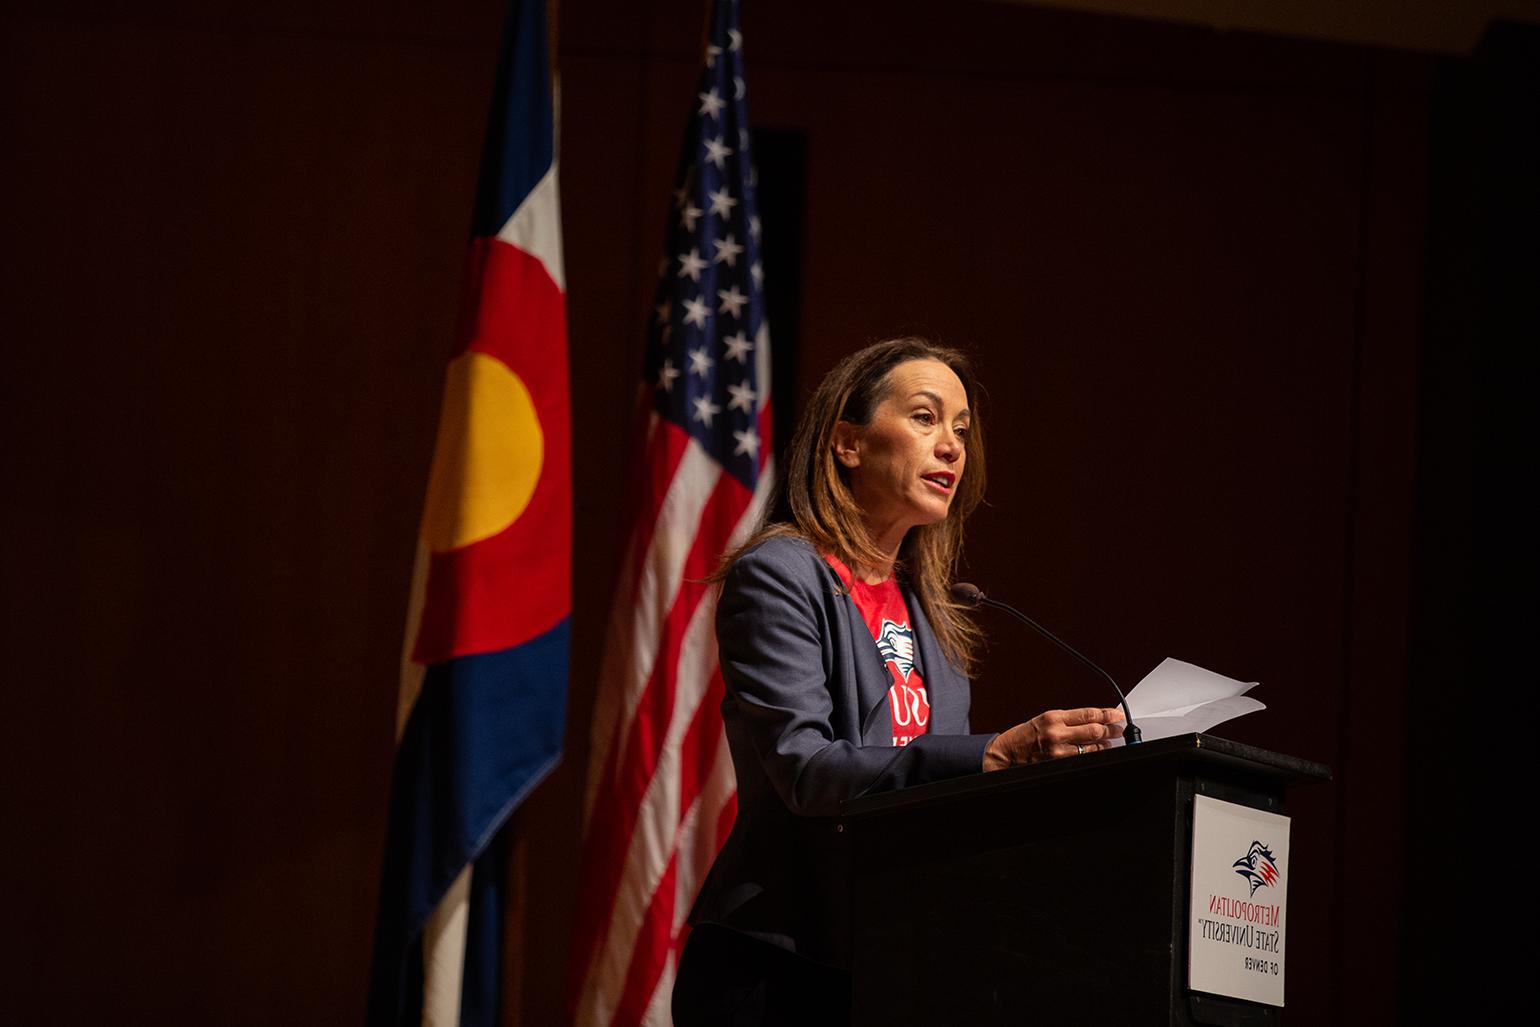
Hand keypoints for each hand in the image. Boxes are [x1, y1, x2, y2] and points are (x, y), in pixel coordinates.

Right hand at [982, 707, 1124, 770]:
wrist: (1006, 754)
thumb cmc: (1024, 736)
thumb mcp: (1045, 720)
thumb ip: (1069, 720)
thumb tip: (1094, 719)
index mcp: (1053, 717)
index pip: (1088, 714)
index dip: (1107, 714)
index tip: (1117, 714)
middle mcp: (1056, 733)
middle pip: (1094, 730)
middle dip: (1111, 730)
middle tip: (1119, 729)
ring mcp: (1058, 751)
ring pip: (1092, 747)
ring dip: (1105, 744)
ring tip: (1109, 741)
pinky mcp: (1058, 763)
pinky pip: (1083, 759)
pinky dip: (1093, 754)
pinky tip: (1096, 751)